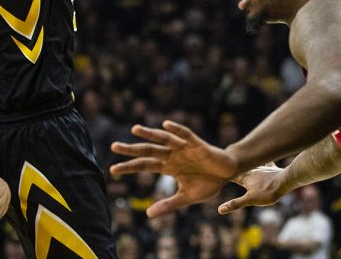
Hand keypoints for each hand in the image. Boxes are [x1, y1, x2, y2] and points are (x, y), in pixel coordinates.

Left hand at [110, 120, 236, 216]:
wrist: (228, 173)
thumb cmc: (208, 183)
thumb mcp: (186, 197)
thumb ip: (168, 205)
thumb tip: (148, 215)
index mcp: (168, 166)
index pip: (144, 165)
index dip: (129, 167)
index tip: (112, 170)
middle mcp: (172, 155)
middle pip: (148, 150)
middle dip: (132, 149)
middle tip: (114, 146)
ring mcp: (183, 148)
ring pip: (163, 139)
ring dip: (150, 134)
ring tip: (134, 130)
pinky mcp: (197, 144)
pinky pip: (185, 134)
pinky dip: (176, 129)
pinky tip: (165, 124)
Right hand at [218, 164, 286, 214]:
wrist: (285, 182)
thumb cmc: (268, 192)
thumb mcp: (250, 200)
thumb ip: (235, 204)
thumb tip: (220, 209)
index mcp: (245, 177)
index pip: (231, 175)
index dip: (223, 173)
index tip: (214, 170)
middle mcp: (251, 170)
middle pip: (240, 168)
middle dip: (233, 167)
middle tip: (225, 164)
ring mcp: (262, 168)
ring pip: (251, 163)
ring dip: (245, 161)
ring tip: (239, 158)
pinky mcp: (271, 168)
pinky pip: (266, 161)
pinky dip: (264, 159)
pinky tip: (265, 154)